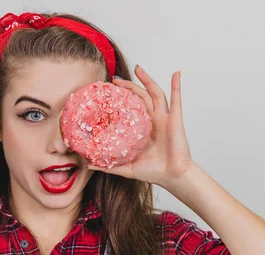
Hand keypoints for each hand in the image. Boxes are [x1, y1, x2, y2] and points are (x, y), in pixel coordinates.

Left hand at [87, 66, 194, 187]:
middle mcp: (153, 121)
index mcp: (141, 129)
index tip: (107, 92)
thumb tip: (87, 164)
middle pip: (140, 97)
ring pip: (155, 93)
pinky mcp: (175, 120)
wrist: (173, 177)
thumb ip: (108, 166)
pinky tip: (176, 73)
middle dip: (129, 86)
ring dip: (147, 79)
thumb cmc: (153, 172)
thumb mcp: (125, 168)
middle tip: (115, 80)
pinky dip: (177, 85)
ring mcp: (164, 118)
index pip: (129, 109)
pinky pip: (176, 99)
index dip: (120, 100)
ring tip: (138, 68)